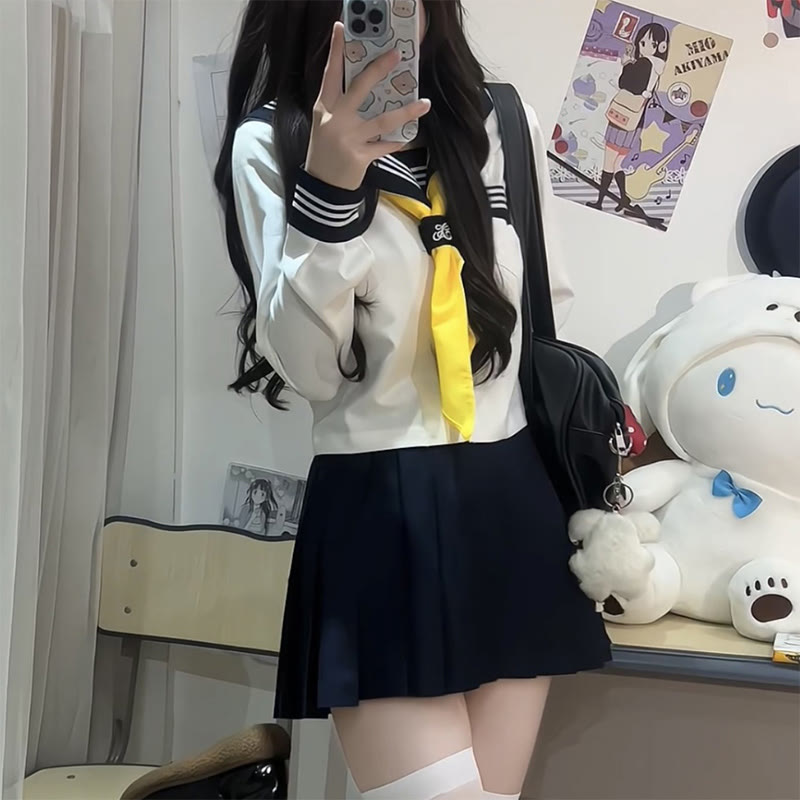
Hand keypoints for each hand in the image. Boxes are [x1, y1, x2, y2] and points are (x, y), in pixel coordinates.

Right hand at [305, 22, 430, 190]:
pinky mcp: (360, 156)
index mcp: (324, 106)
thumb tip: (368, 84)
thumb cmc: (325, 150)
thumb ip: (340, 104)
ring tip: (424, 103)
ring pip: (382, 119)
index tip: (342, 28)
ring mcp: (348, 138)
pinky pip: (385, 145)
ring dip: (407, 111)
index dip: (336, 50)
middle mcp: (335, 119)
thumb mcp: (325, 122)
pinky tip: (409, 135)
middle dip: (379, 69)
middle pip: (359, 88)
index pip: (330, 73)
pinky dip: (398, 140)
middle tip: (396, 55)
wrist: (322, 185)